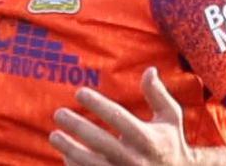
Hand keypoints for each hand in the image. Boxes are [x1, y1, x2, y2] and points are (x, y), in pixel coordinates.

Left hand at [50, 67, 194, 164]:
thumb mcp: (171, 118)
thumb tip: (149, 70)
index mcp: (148, 139)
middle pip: (101, 142)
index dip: (98, 104)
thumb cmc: (170, 144)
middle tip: (59, 113)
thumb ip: (158, 94)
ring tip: (54, 135)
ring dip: (70, 149)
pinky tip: (65, 156)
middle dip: (77, 126)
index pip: (119, 118)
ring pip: (91, 163)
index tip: (80, 92)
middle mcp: (136, 159)